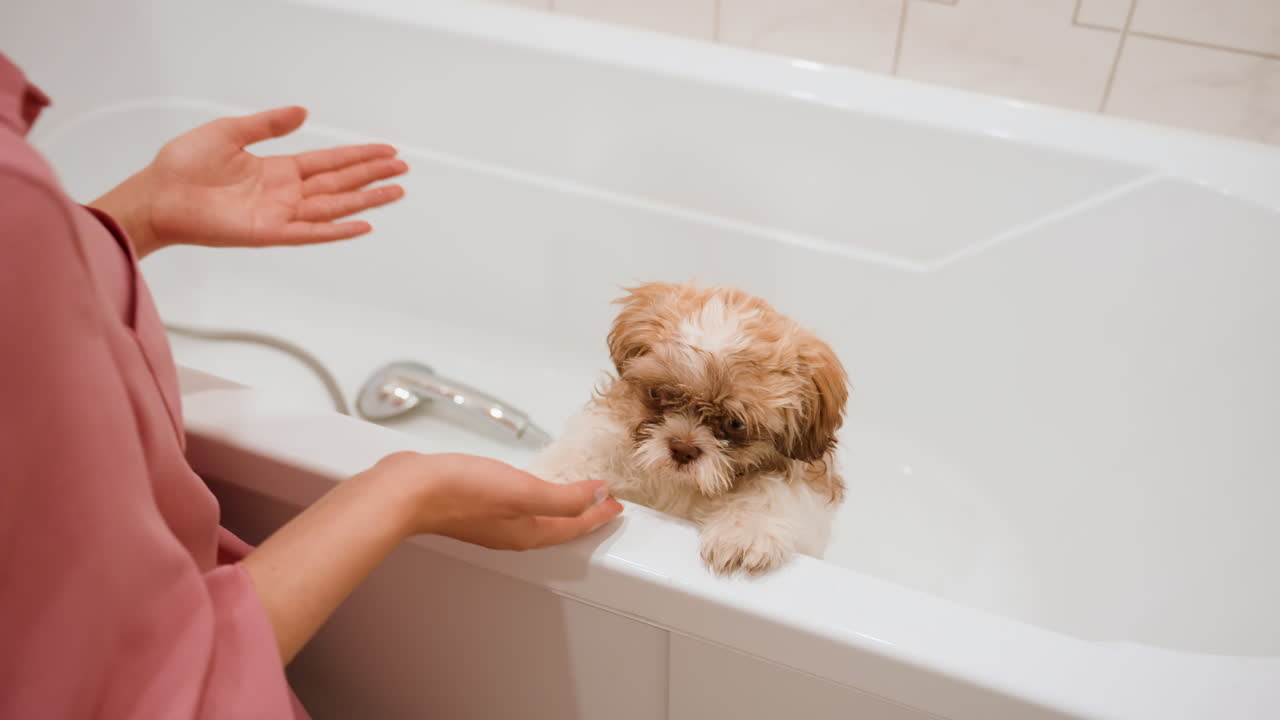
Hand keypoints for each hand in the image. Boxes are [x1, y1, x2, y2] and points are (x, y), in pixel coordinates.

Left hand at [90, 106, 406, 256]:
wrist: (156, 196)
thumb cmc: (182, 166)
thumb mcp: (229, 131)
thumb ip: (268, 124)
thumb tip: (302, 112)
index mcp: (277, 170)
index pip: (329, 163)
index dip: (358, 156)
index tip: (386, 151)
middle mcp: (284, 194)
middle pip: (340, 184)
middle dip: (372, 175)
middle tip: (403, 170)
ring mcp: (280, 215)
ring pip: (334, 206)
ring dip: (366, 200)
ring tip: (396, 192)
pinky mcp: (269, 233)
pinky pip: (311, 232)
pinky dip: (337, 230)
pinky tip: (363, 224)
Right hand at [371, 452, 623, 549]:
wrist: (407, 491)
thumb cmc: (460, 493)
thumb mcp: (523, 491)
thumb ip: (564, 497)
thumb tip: (597, 495)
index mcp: (528, 532)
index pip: (574, 525)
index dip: (599, 513)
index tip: (617, 503)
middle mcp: (512, 531)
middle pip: (558, 525)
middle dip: (582, 512)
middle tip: (601, 499)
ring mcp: (491, 520)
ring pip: (537, 515)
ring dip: (558, 504)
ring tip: (572, 492)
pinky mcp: (474, 504)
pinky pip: (515, 503)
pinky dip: (531, 495)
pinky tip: (525, 483)